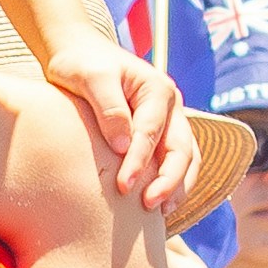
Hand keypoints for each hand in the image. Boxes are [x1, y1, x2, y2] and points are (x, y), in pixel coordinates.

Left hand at [41, 31, 199, 223]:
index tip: (123, 186)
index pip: (152, 132)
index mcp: (158, 89)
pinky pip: (175, 162)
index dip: (139, 161)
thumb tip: (122, 147)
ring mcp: (169, 121)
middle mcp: (171, 106)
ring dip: (177, 186)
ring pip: (187, 159)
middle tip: (149, 206)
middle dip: (169, 180)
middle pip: (182, 149)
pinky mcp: (160, 134)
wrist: (80, 55)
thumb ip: (109, 108)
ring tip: (161, 212)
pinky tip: (158, 204)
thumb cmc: (83, 64)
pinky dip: (172, 183)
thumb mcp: (91, 78)